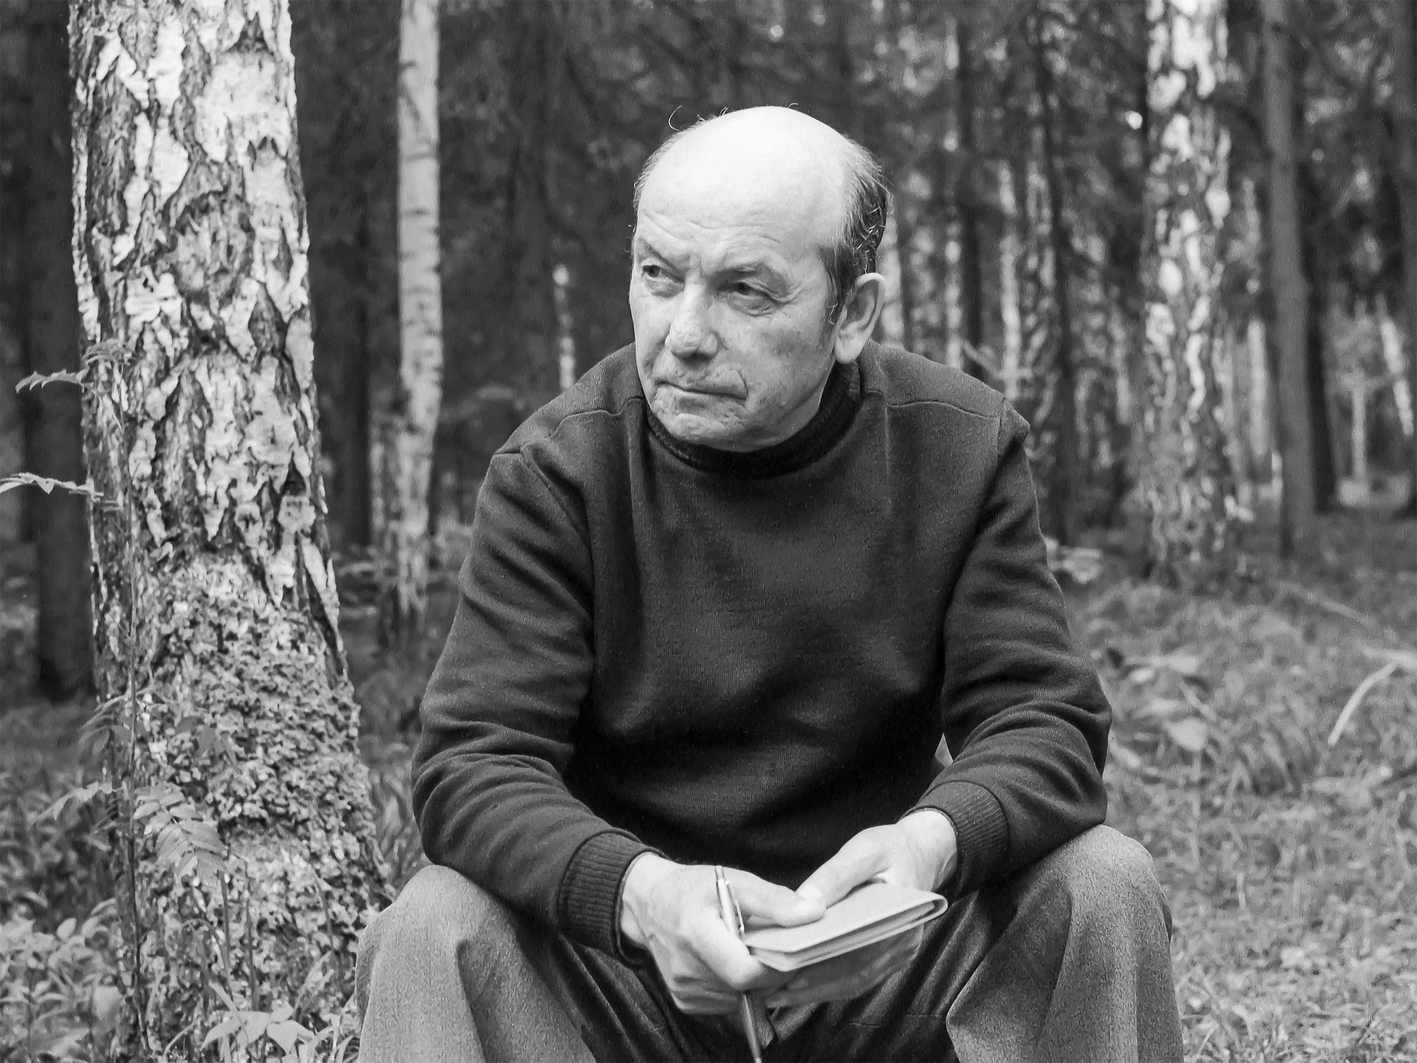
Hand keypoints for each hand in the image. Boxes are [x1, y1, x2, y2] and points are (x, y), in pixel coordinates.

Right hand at [619, 855, 824, 1014]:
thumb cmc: (691, 889)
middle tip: (776, 950)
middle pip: (745, 988)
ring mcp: (684, 990)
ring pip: (739, 999)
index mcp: (696, 933)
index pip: (745, 972)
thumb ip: (773, 900)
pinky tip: (733, 963)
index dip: (774, 968)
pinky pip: (725, 1003)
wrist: (647, 904)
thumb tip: (813, 913)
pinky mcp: (685, 1002)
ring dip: (754, 982)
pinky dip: (737, 988)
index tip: (788, 952)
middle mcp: (686, 969)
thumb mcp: (733, 881)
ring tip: (752, 952)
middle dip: (769, 973)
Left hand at [760, 812, 955, 1007]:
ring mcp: (898, 953)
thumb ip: (835, 876)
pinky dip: (830, 983)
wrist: (923, 853)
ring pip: (854, 981)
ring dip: (817, 990)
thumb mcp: (863, 850)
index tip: (785, 970)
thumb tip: (803, 904)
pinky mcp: (890, 957)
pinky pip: (859, 976)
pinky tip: (802, 985)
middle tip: (772, 990)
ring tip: (779, 993)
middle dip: (811, 984)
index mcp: (900, 915)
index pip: (856, 949)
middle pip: (853, 972)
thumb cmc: (893, 848)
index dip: (820, 964)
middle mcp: (902, 942)